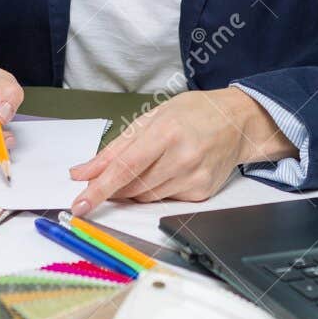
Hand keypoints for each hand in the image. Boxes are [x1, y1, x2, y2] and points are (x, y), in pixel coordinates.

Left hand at [68, 88, 295, 211]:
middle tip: (107, 179)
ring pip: (146, 198)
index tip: (79, 205)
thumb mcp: (150, 118)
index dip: (99, 189)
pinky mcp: (202, 193)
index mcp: (166, 132)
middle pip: (133, 188)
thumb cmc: (193, 113)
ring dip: (134, 190)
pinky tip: (168, 171)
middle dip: (113, 188)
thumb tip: (81, 172)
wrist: (238, 122)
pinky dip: (156, 191)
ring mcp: (195, 178)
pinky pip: (165, 201)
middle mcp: (182, 158)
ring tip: (147, 165)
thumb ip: (114, 149)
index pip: (124, 168)